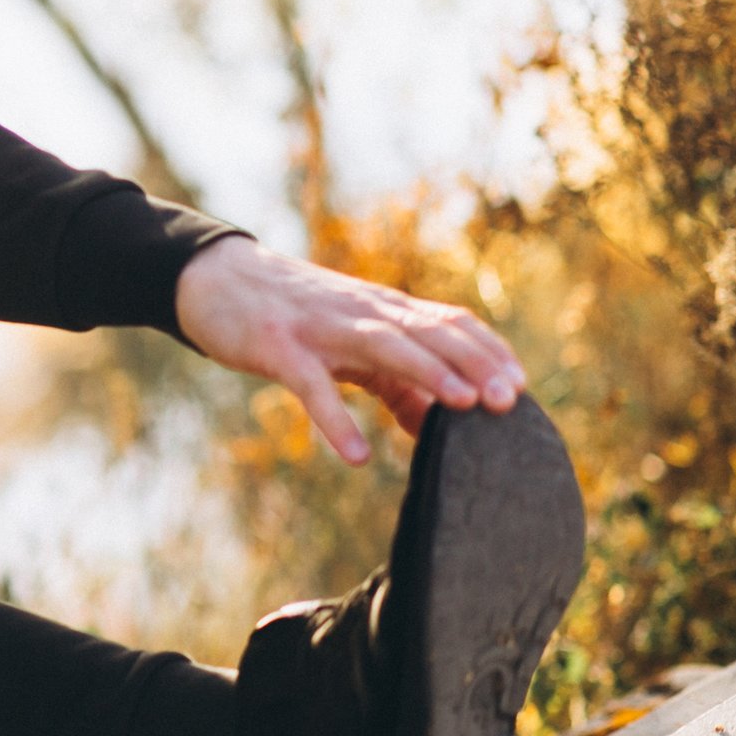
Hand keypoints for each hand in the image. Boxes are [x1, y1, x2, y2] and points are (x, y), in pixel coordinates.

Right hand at [173, 235, 525, 464]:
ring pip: (385, 346)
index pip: (449, 321)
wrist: (214, 279)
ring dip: (427, 373)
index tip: (521, 387)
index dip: (488, 351)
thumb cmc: (289, 316)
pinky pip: (312, 386)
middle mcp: (360, 313)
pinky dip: (336, 421)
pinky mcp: (278, 348)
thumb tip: (438, 426)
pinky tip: (356, 456)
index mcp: (381, 310)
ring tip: (462, 406)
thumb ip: (393, 379)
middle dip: (474, 362)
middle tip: (509, 401)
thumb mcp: (347, 341)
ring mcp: (320, 329)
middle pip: (429, 330)